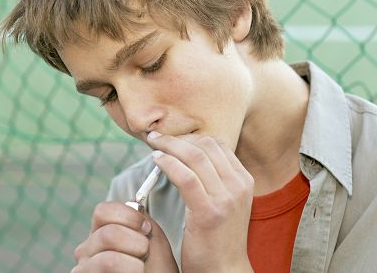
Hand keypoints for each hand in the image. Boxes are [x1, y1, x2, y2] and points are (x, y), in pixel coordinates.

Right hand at [71, 201, 178, 272]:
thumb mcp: (152, 238)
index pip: (103, 210)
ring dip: (135, 261)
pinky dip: (131, 270)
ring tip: (141, 268)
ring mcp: (84, 269)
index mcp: (101, 232)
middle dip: (137, 243)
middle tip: (145, 253)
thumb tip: (131, 205)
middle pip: (108, 233)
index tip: (146, 228)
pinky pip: (109, 266)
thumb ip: (139, 219)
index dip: (129, 216)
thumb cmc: (156, 268)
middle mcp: (87, 250)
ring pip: (108, 257)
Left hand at [148, 132, 253, 272]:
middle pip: (206, 146)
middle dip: (178, 137)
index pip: (218, 144)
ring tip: (153, 144)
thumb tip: (187, 155)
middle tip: (157, 137)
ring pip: (195, 157)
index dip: (191, 137)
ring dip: (169, 146)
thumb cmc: (218, 236)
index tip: (172, 138)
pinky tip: (156, 160)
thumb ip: (214, 179)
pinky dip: (168, 164)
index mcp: (243, 180)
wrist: (224, 269)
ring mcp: (226, 198)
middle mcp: (238, 185)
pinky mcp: (209, 211)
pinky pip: (186, 177)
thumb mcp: (225, 202)